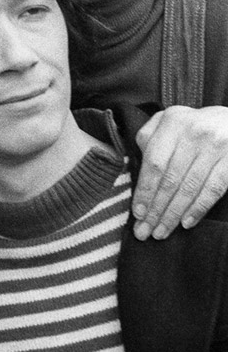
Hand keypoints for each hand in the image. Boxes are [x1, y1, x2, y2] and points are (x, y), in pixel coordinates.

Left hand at [132, 105, 227, 239]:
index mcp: (172, 122)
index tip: (137, 213)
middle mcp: (193, 133)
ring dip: (173, 214)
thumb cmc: (193, 124)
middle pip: (170, 179)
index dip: (145, 191)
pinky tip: (186, 223)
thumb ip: (149, 137)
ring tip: (161, 232)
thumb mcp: (169, 120)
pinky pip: (213, 190)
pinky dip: (198, 208)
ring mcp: (215, 146)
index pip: (154, 163)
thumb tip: (136, 165)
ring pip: (190, 188)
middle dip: (156, 209)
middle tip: (145, 231)